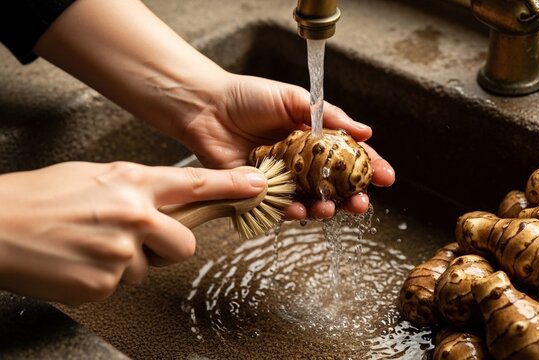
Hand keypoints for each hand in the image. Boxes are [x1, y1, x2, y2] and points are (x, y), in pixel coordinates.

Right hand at [0, 161, 265, 304]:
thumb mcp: (97, 176)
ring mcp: (121, 252)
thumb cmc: (41, 197)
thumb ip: (137, 188)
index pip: (195, 184)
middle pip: (185, 243)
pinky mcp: (105, 284)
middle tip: (137, 239)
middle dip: (167, 246)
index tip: (257, 186)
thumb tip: (164, 201)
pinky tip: (80, 261)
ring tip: (91, 245)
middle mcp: (134, 215)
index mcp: (133, 182)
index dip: (231, 186)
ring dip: (128, 262)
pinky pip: (122, 285)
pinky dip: (104, 277)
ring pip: (148, 268)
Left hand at [177, 73, 395, 219]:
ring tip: (328, 210)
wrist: (206, 107)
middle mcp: (302, 164)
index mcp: (315, 140)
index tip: (386, 177)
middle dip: (352, 199)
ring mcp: (282, 180)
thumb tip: (366, 131)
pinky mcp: (259, 193)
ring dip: (324, 211)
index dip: (370, 168)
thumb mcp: (294, 99)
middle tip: (361, 204)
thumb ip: (329, 115)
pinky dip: (291, 213)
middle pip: (335, 188)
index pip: (350, 158)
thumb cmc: (248, 97)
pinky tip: (299, 212)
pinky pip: (279, 209)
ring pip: (310, 203)